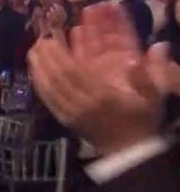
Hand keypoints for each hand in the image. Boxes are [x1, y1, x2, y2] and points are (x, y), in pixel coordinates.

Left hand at [27, 4, 172, 155]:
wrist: (129, 151)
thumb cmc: (141, 120)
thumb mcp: (152, 98)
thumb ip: (149, 74)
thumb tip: (159, 46)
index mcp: (103, 97)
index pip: (75, 73)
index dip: (60, 55)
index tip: (51, 39)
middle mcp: (82, 105)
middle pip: (57, 79)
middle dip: (45, 58)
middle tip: (38, 40)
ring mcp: (71, 114)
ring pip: (48, 89)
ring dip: (38, 69)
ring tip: (32, 52)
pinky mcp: (64, 120)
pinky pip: (47, 100)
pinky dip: (39, 84)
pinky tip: (34, 72)